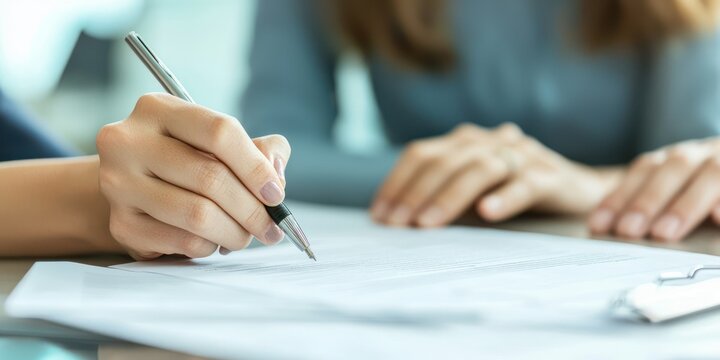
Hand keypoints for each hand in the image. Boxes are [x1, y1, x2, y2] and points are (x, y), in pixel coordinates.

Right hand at [97, 93, 290, 259]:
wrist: (131, 187)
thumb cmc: (185, 160)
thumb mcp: (218, 142)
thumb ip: (259, 149)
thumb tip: (274, 175)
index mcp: (157, 108)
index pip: (219, 132)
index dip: (255, 167)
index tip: (275, 193)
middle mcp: (128, 141)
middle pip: (210, 177)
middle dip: (252, 209)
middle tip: (271, 227)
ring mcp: (118, 184)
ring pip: (198, 214)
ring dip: (235, 232)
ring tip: (247, 236)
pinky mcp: (120, 224)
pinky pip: (183, 241)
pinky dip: (210, 245)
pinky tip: (214, 240)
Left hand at [370, 123, 613, 226]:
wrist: (577, 188)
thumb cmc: (511, 191)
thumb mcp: (471, 190)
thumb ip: (439, 194)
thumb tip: (394, 219)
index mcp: (465, 141)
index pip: (421, 154)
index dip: (396, 183)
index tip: (379, 215)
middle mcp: (489, 140)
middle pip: (444, 160)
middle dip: (414, 193)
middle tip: (396, 225)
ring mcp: (520, 154)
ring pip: (480, 168)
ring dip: (449, 197)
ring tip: (427, 225)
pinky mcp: (550, 175)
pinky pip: (525, 183)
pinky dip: (504, 197)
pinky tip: (487, 213)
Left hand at [589, 139, 719, 241]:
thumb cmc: (705, 186)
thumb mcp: (675, 189)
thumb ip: (649, 205)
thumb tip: (605, 227)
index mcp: (678, 157)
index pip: (645, 169)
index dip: (621, 195)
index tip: (599, 225)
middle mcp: (704, 152)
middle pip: (674, 168)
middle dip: (648, 200)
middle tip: (628, 231)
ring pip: (712, 173)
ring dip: (685, 205)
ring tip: (664, 233)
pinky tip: (718, 220)